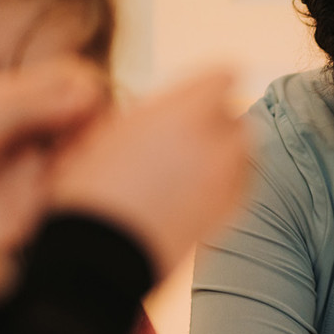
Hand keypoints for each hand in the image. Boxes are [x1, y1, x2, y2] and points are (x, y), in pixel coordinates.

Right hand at [50, 67, 251, 280]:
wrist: (97, 255)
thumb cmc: (88, 191)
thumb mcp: (103, 133)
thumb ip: (148, 114)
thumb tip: (163, 114)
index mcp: (183, 113)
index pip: (224, 78)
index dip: (208, 86)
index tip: (194, 96)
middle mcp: (215, 144)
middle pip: (238, 118)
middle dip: (218, 122)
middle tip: (188, 135)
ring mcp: (226, 181)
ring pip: (245, 153)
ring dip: (227, 152)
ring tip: (194, 165)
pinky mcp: (227, 214)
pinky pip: (242, 185)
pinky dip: (229, 182)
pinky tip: (199, 191)